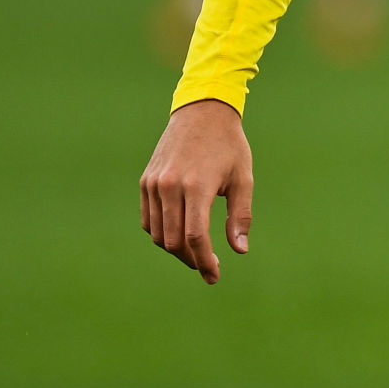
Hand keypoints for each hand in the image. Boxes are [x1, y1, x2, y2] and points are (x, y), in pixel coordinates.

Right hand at [139, 99, 253, 283]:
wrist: (202, 112)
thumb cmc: (229, 145)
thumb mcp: (243, 178)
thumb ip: (240, 216)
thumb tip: (239, 251)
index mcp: (196, 185)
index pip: (194, 237)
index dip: (204, 261)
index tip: (213, 275)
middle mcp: (169, 186)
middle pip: (173, 241)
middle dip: (192, 260)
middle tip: (209, 267)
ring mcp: (153, 184)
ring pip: (158, 234)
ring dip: (176, 250)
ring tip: (197, 252)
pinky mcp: (145, 182)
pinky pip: (148, 220)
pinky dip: (161, 234)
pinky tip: (179, 236)